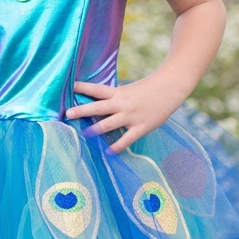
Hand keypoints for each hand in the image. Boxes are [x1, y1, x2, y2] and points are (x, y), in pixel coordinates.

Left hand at [66, 80, 180, 152]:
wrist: (170, 89)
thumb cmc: (147, 90)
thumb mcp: (128, 90)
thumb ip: (114, 98)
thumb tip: (98, 106)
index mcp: (118, 93)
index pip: (97, 89)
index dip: (84, 87)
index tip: (71, 86)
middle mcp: (122, 104)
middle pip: (98, 107)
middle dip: (82, 110)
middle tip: (68, 114)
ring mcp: (131, 116)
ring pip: (109, 124)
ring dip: (96, 129)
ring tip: (84, 134)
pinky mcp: (141, 127)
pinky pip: (127, 139)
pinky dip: (117, 146)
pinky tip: (109, 152)